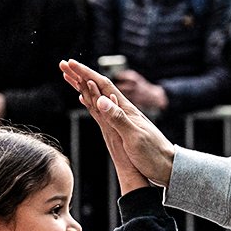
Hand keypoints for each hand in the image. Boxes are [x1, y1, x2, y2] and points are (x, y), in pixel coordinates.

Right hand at [60, 59, 175, 186]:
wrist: (167, 167)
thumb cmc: (153, 155)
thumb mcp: (134, 138)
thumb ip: (118, 119)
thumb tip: (101, 99)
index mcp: (125, 110)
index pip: (102, 85)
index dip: (85, 73)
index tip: (70, 63)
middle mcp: (123, 111)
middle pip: (98, 87)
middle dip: (80, 75)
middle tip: (63, 64)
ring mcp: (123, 119)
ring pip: (99, 96)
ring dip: (84, 85)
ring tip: (71, 77)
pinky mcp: (123, 128)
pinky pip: (102, 110)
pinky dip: (92, 101)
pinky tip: (89, 100)